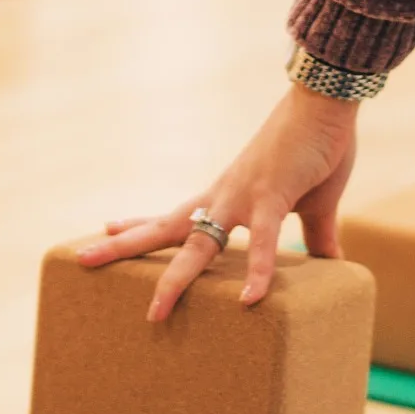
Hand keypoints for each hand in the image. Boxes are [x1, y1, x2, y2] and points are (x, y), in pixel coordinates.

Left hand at [74, 84, 359, 321]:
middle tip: (82, 259)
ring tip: (154, 311)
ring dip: (175, 278)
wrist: (325, 102)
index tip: (107, 228)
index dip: (141, 222)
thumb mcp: (312, 200)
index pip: (174, 213)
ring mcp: (242, 197)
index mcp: (227, 195)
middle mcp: (223, 196)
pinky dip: (256, 271)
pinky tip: (249, 299)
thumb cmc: (316, 147)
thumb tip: (331, 260)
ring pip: (198, 244)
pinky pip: (261, 240)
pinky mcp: (272, 196)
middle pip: (166, 227)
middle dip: (125, 246)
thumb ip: (316, 233)